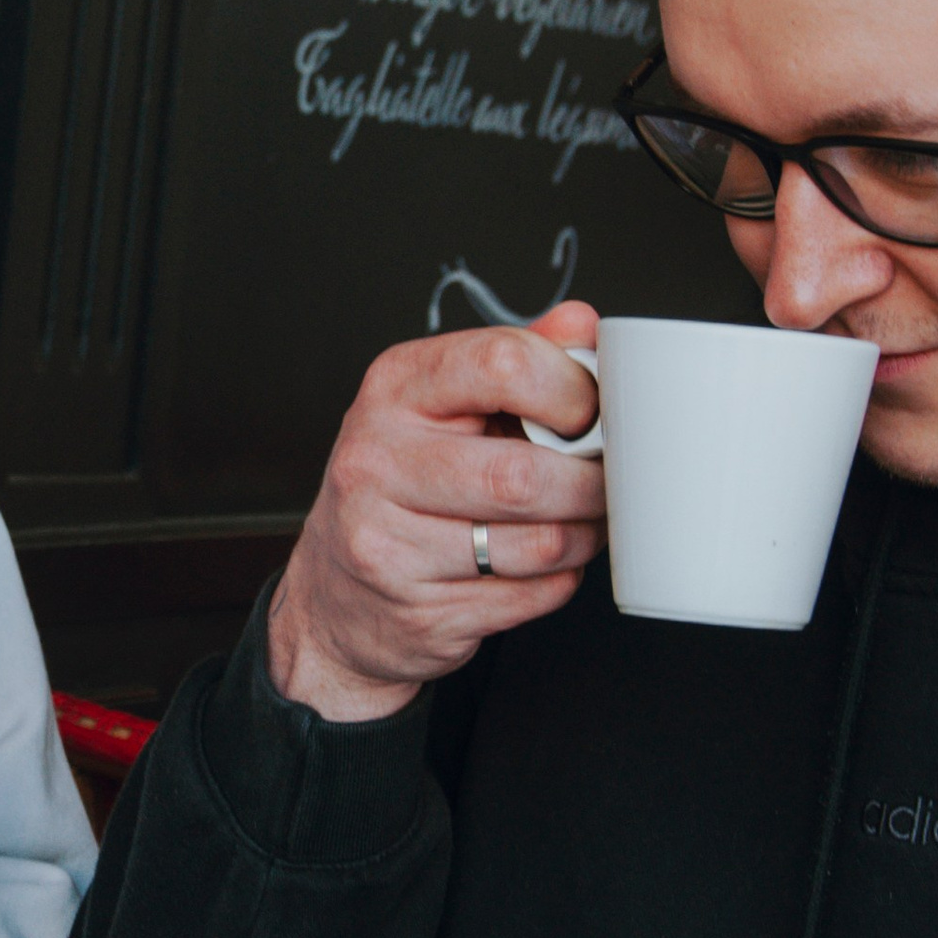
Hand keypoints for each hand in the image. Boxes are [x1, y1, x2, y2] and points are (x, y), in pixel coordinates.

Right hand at [267, 300, 607, 723]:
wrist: (335, 596)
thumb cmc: (399, 486)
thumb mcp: (440, 406)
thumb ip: (512, 362)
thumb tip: (580, 325)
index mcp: (393, 390)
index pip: (502, 364)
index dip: (570, 390)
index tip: (588, 413)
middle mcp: (378, 462)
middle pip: (524, 473)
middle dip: (590, 482)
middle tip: (602, 480)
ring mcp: (390, 544)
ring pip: (539, 543)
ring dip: (584, 535)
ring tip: (579, 521)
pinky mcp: (419, 612)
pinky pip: (532, 596)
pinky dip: (559, 580)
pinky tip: (542, 563)